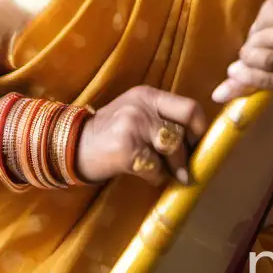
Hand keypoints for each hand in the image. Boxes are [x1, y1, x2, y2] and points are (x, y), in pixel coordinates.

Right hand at [74, 85, 208, 186]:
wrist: (72, 145)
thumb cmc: (110, 133)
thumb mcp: (135, 113)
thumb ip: (161, 118)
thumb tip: (196, 141)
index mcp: (148, 95)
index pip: (189, 107)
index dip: (200, 129)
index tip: (198, 145)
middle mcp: (142, 106)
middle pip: (184, 129)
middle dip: (189, 152)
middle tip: (187, 166)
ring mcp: (133, 126)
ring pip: (172, 150)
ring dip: (174, 168)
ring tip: (168, 174)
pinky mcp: (126, 149)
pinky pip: (155, 168)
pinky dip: (156, 177)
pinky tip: (148, 176)